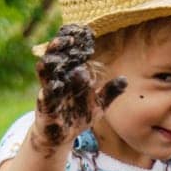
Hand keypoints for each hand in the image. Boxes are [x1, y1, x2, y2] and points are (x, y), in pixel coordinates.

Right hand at [30, 24, 127, 155]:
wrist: (60, 138)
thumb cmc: (78, 117)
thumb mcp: (98, 105)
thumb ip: (110, 92)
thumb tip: (125, 80)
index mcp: (70, 74)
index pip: (71, 52)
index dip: (76, 42)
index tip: (86, 32)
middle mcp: (58, 79)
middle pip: (56, 56)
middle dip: (61, 46)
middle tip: (71, 38)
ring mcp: (49, 92)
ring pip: (46, 72)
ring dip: (51, 61)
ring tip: (59, 53)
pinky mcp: (45, 108)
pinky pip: (45, 97)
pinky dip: (49, 90)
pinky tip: (55, 85)